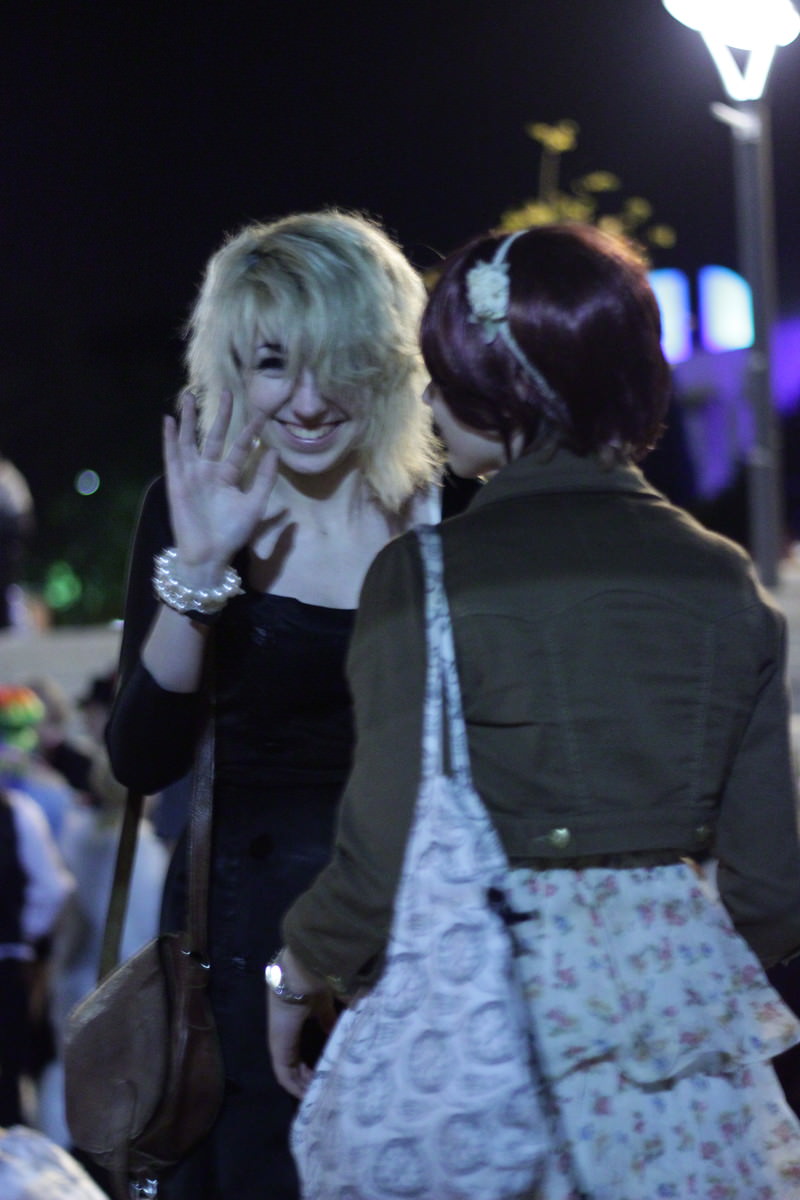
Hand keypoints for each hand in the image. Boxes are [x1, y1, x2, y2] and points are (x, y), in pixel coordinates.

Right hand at [163, 391, 278, 576]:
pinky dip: (170, 438)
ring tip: (189, 394)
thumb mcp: (255, 504)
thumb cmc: (232, 534)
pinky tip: (168, 419)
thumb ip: (264, 478)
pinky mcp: (176, 481)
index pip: (241, 447)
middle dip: (221, 415)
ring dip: (189, 419)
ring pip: (190, 440)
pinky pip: (172, 455)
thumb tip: (275, 451)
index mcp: (229, 477)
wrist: (209, 556)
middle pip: (215, 436)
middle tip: (228, 391)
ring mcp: (192, 474)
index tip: (263, 412)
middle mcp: (209, 471)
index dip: (251, 430)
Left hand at [267, 948, 336, 1098]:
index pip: (299, 1052)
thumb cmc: (313, 986)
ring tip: (318, 1094)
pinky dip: (296, 1087)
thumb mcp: (324, 1007)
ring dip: (303, 1085)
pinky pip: (285, 1076)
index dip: (311, 1065)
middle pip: (294, 1065)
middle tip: (324, 1089)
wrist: (299, 978)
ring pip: (290, 1073)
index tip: (325, 1074)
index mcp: (292, 1025)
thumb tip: (339, 1033)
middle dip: (308, 1078)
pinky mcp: (279, 1052)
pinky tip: (308, 1095)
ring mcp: (280, 1045)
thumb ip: (328, 1021)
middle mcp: (284, 1037)